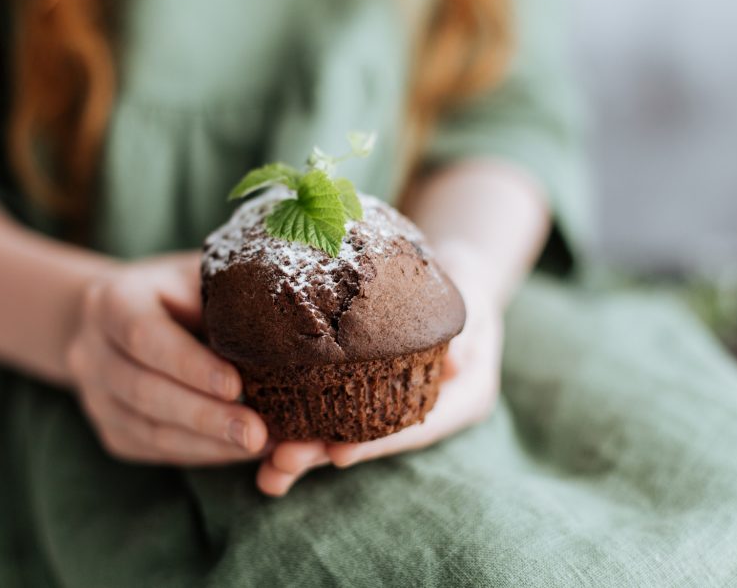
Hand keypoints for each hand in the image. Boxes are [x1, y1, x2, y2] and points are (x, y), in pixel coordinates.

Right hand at [66, 252, 268, 464]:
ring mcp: (96, 395)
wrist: (128, 316)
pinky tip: (236, 452)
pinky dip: (199, 453)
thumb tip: (292, 316)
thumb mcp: (201, 273)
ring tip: (257, 447)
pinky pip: (154, 449)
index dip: (188, 363)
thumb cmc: (183, 289)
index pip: (144, 335)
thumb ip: (230, 292)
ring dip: (206, 443)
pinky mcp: (111, 429)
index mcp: (114, 299)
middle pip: (144, 390)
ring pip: (148, 429)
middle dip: (204, 415)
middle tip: (256, 433)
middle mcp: (92, 349)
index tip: (235, 384)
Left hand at [256, 243, 502, 495]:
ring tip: (265, 467)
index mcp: (462, 398)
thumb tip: (455, 364)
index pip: (414, 426)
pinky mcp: (362, 388)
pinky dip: (295, 417)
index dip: (376, 443)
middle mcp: (426, 409)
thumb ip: (468, 329)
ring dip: (303, 448)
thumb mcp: (475, 295)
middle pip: (369, 439)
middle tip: (281, 462)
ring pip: (343, 431)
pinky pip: (327, 405)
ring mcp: (391, 403)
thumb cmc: (464, 279)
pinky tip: (261, 432)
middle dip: (323, 453)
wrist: (448, 270)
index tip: (339, 454)